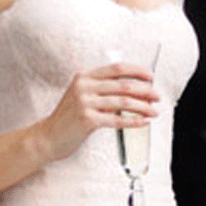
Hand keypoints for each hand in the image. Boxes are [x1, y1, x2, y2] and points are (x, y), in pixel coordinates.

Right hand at [34, 62, 159, 162]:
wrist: (48, 137)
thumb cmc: (68, 118)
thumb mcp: (81, 96)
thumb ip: (101, 89)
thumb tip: (134, 90)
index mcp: (84, 77)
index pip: (116, 69)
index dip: (137, 71)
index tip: (151, 77)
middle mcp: (84, 87)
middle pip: (123, 85)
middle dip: (145, 90)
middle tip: (157, 96)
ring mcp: (85, 103)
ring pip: (123, 102)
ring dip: (143, 107)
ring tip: (154, 111)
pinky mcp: (87, 120)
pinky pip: (117, 119)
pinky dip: (133, 121)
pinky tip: (143, 122)